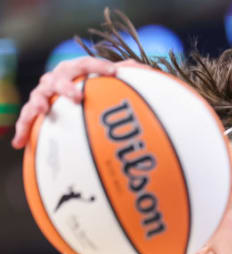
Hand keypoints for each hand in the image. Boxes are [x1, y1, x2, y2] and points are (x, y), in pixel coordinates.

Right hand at [11, 57, 139, 149]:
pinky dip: (22, 130)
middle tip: (76, 97)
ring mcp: (44, 93)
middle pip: (60, 79)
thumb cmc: (89, 83)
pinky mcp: (35, 109)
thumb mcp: (105, 78)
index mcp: (76, 69)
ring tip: (42, 112)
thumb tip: (143, 69)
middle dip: (66, 87)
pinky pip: (26, 120)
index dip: (98, 66)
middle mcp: (57, 78)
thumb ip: (123, 73)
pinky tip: (19, 144)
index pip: (87, 64)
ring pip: (38, 97)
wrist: (65, 90)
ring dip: (39, 104)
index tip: (113, 72)